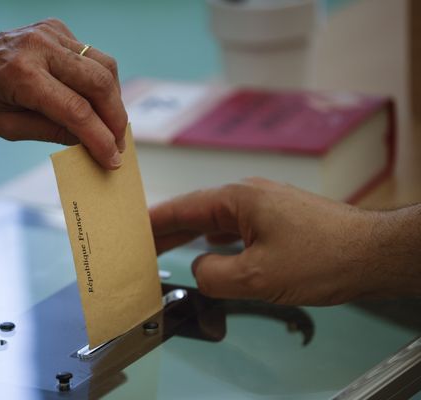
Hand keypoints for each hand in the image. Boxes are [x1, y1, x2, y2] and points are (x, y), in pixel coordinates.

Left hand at [0, 18, 126, 168]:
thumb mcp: (6, 127)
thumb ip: (52, 132)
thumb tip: (90, 142)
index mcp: (21, 75)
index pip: (77, 111)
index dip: (101, 139)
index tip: (113, 159)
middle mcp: (39, 47)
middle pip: (99, 82)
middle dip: (116, 118)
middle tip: (119, 144)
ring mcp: (49, 33)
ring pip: (103, 65)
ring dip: (113, 98)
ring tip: (111, 125)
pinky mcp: (55, 29)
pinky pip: (91, 55)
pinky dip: (99, 80)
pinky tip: (92, 100)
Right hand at [150, 178, 418, 305]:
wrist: (373, 252)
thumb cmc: (318, 259)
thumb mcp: (256, 277)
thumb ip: (214, 275)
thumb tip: (200, 269)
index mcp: (237, 199)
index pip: (183, 208)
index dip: (154, 221)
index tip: (129, 229)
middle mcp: (248, 195)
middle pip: (197, 211)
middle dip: (169, 229)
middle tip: (140, 245)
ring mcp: (266, 204)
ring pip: (217, 219)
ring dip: (192, 235)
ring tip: (167, 248)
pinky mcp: (281, 217)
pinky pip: (237, 226)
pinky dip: (217, 238)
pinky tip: (213, 248)